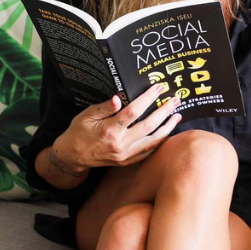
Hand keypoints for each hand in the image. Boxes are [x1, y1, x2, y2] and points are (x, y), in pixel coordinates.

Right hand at [54, 84, 182, 171]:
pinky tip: (167, 133)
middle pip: (148, 126)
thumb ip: (105, 107)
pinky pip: (147, 152)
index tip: (159, 87)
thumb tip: (117, 97)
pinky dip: (159, 142)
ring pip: (152, 141)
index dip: (148, 98)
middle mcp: (120, 144)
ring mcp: (124, 155)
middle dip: (164, 111)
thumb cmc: (79, 131)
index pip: (134, 111)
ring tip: (178, 116)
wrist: (72, 156)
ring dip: (167, 128)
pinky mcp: (126, 162)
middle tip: (176, 99)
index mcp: (110, 130)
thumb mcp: (87, 115)